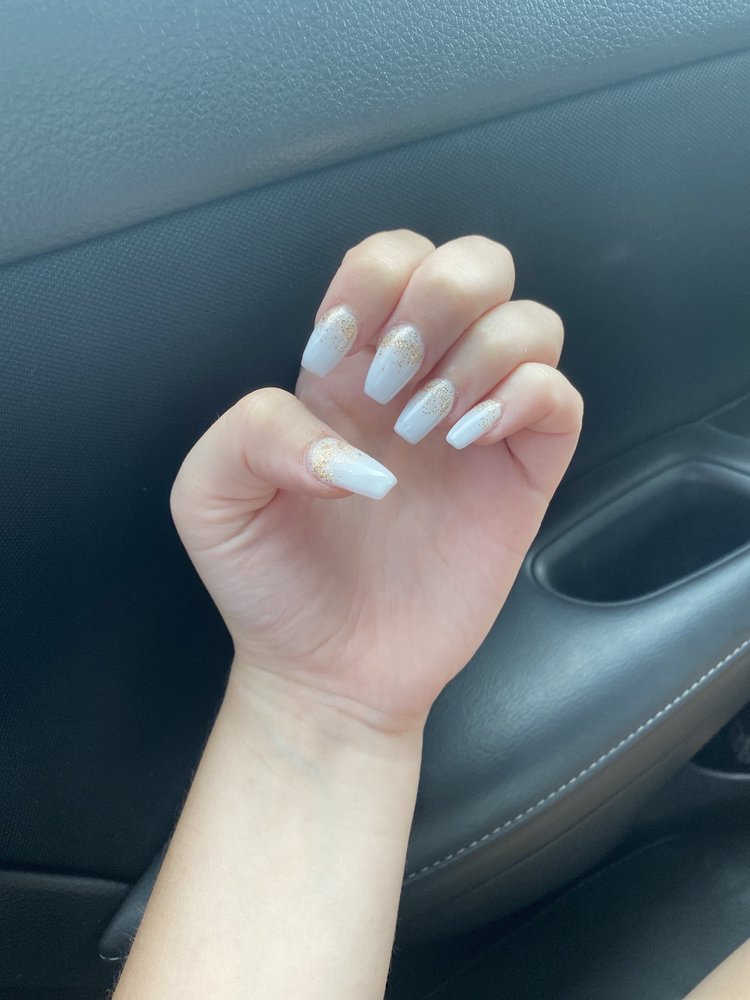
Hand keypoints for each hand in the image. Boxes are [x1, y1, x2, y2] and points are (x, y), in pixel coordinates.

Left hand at [170, 231, 581, 735]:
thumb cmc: (269, 584)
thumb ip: (253, 430)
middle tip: (395, 386)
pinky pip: (560, 398)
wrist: (326, 672)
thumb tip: (353, 443)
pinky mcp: (520, 476)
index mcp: (347, 369)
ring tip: (428, 429)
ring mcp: (477, 427)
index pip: (389, 260)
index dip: (373, 283)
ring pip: (530, 321)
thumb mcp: (211, 498)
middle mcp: (420, 382)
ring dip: (480, 354)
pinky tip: (469, 441)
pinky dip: (526, 396)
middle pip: (476, 264)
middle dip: (440, 299)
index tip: (337, 359)